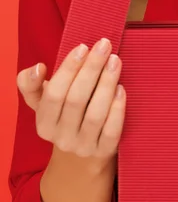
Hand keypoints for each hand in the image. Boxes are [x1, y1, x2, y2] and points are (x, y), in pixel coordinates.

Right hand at [16, 38, 125, 163]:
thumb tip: (38, 67)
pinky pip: (111, 130)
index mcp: (44, 123)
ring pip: (95, 114)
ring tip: (115, 61)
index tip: (83, 47)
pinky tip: (122, 89)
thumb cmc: (63, 115)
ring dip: (106, 84)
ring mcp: (83, 147)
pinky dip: (117, 109)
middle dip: (92, 68)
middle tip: (104, 45)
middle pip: (76, 100)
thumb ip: (31, 83)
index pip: (54, 93)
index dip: (68, 69)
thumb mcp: (42, 102)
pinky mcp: (104, 152)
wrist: (80, 156)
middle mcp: (62, 138)